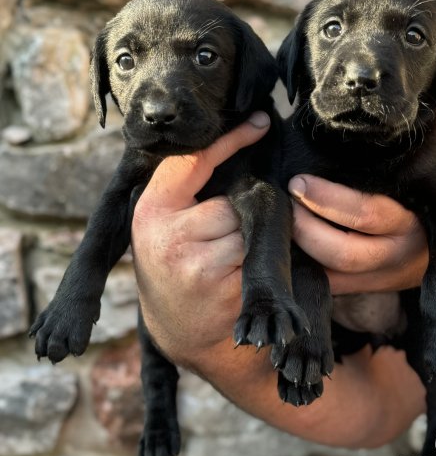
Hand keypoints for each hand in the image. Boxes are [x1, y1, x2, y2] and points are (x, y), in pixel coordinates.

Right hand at [131, 112, 269, 364]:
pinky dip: (264, 257)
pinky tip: (244, 273)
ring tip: (232, 256)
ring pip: (251, 226)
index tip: (260, 122)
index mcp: (151, 213)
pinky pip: (263, 255)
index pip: (194, 160)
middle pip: (233, 200)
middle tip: (226, 234)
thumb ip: (182, 192)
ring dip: (253, 235)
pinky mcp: (230, 290)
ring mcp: (202, 266)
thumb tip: (233, 143)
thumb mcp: (160, 226)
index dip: (230, 139)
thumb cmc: (173, 268)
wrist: (181, 332)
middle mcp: (170, 238)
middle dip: (240, 210)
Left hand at [289, 175, 427, 293]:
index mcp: (413, 224)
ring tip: (284, 222)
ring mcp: (381, 279)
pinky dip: (305, 265)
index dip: (326, 198)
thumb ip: (376, 173)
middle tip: (287, 203)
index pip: (366, 214)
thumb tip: (325, 156)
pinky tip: (291, 245)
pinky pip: (328, 284)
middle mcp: (399, 257)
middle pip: (344, 254)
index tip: (299, 182)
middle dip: (306, 228)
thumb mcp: (408, 181)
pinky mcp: (363, 290)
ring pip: (332, 277)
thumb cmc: (416, 196)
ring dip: (301, 250)